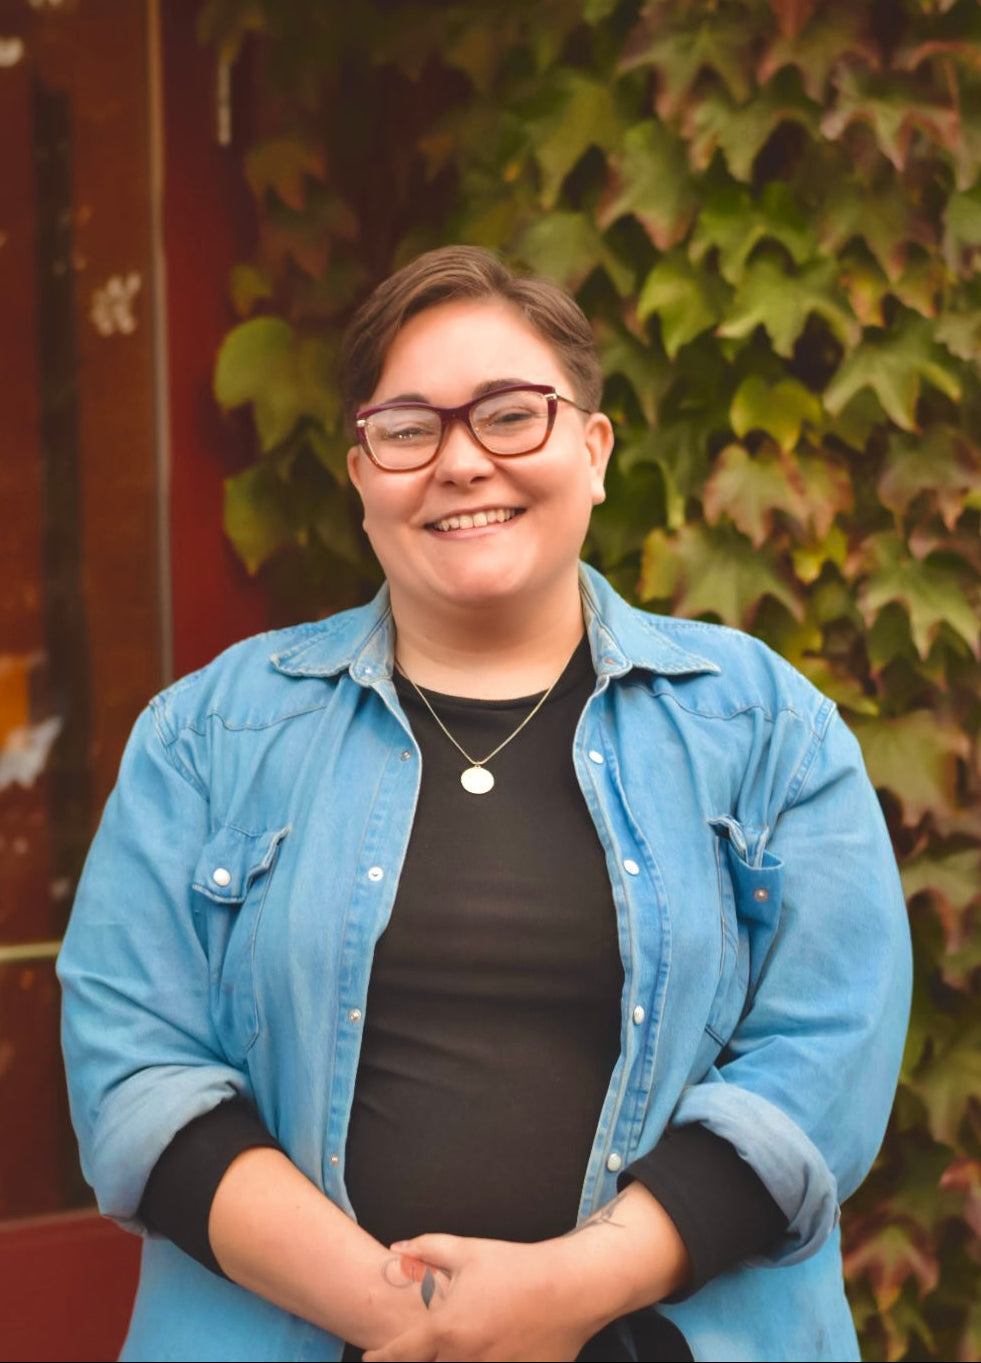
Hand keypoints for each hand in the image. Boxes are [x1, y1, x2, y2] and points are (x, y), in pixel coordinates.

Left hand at [362, 1234, 593, 1362]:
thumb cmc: (516, 1267)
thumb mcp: (468, 1251)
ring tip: (453, 1347)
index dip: (380, 1358)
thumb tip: (397, 1249)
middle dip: (416, 1361)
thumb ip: (427, 1249)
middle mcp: (464, 1358)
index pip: (400, 1354)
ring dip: (448, 1361)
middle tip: (415, 1350)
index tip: (370, 1359)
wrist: (568, 1288)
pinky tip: (486, 1351)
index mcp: (447, 1329)